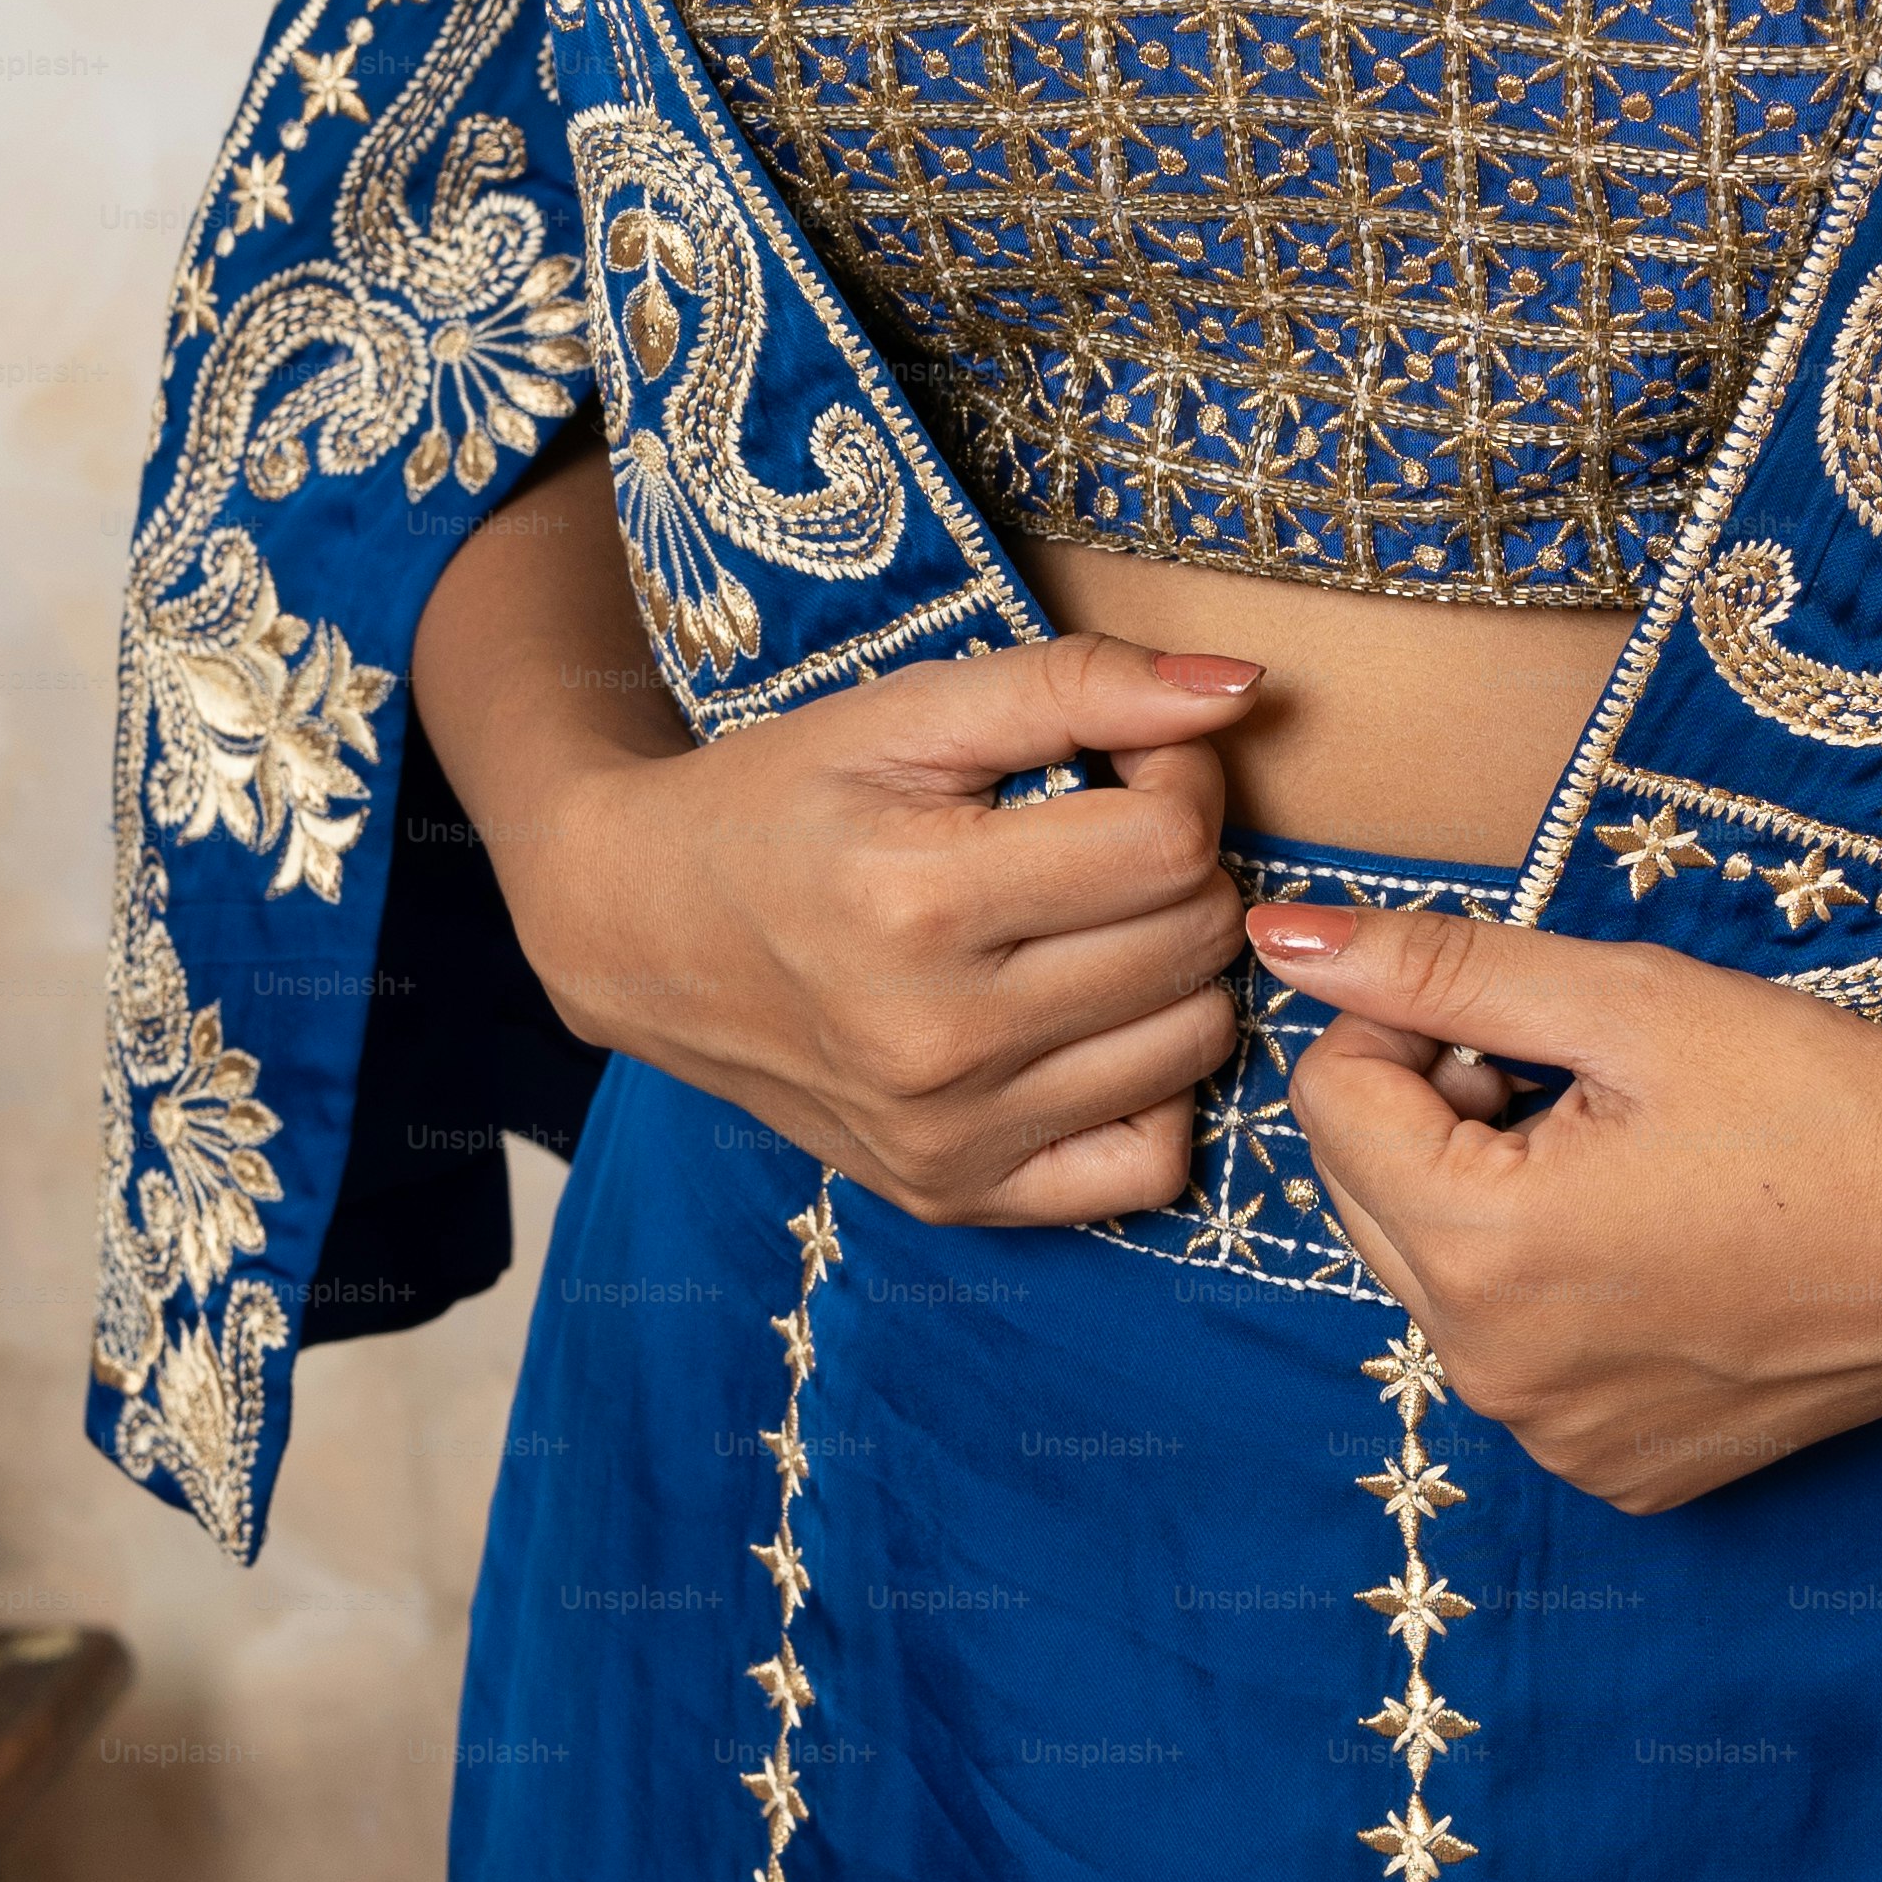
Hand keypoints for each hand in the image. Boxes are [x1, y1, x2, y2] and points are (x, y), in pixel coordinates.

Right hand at [511, 634, 1264, 1224]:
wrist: (640, 931)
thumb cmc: (780, 804)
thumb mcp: (908, 712)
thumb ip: (1075, 684)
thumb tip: (1241, 689)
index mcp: (917, 902)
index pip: (1170, 846)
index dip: (1181, 784)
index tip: (1130, 767)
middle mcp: (935, 1041)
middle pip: (1193, 942)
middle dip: (1183, 867)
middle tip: (1108, 838)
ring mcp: (947, 1136)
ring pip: (1195, 1045)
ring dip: (1178, 970)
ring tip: (1098, 924)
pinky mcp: (954, 1197)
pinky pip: (1150, 1166)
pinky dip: (1155, 1090)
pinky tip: (1097, 1027)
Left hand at [1249, 904, 1881, 1510]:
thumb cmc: (1827, 1104)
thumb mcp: (1627, 1002)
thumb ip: (1438, 968)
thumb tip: (1280, 938)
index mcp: (1483, 1249)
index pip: (1330, 1100)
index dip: (1408, 1027)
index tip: (1522, 1022)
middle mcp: (1492, 1372)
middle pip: (1365, 1192)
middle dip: (1438, 1116)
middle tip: (1580, 1085)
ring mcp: (1552, 1439)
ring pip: (1435, 1274)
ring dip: (1489, 1199)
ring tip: (1627, 1163)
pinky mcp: (1612, 1472)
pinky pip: (1514, 1356)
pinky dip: (1552, 1292)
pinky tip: (1661, 1249)